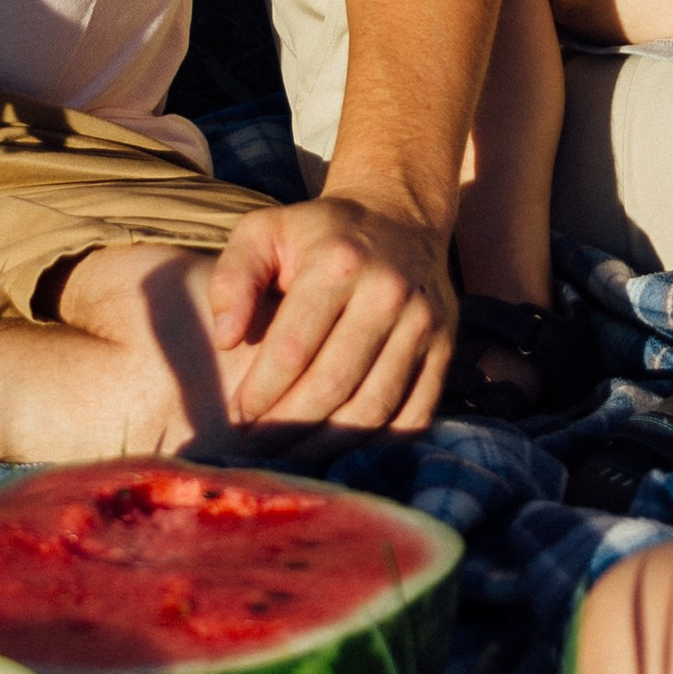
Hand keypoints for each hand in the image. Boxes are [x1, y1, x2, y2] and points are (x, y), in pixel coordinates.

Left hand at [205, 195, 455, 429]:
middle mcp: (388, 292)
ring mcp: (424, 323)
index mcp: (338, 262)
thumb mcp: (264, 232)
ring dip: (327, 444)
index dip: (261, 391)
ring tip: (292, 455)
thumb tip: (225, 339)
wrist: (400, 218)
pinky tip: (343, 449)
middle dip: (288, 426)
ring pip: (373, 407)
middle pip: (333, 384)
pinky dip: (378, 443)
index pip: (293, 347)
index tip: (238, 416)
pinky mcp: (446, 348)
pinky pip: (414, 415)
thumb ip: (234, 279)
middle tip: (257, 448)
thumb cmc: (319, 234)